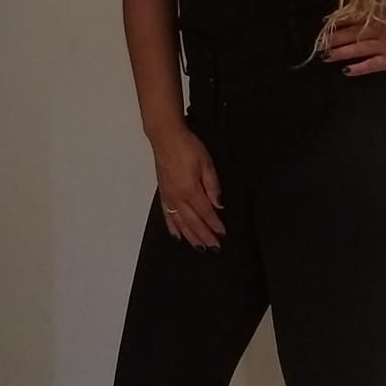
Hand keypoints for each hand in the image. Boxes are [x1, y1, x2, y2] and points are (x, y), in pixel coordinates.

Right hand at [153, 124, 225, 248]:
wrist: (166, 137)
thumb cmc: (188, 147)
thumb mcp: (207, 163)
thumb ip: (213, 187)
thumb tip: (218, 205)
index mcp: (190, 190)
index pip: (206, 213)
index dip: (215, 225)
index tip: (222, 234)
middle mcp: (178, 198)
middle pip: (193, 222)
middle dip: (204, 237)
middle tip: (214, 249)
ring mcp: (169, 197)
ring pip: (180, 223)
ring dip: (191, 237)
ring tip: (199, 248)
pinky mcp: (163, 194)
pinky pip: (167, 216)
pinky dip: (173, 228)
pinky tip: (178, 236)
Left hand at [322, 17, 385, 75]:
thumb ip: (370, 23)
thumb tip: (347, 24)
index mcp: (377, 21)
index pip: (354, 20)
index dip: (337, 23)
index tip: (322, 25)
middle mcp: (379, 32)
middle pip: (352, 34)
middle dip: (334, 39)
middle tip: (318, 44)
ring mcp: (384, 46)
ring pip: (358, 48)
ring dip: (341, 52)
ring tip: (327, 56)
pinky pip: (371, 64)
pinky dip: (358, 67)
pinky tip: (346, 70)